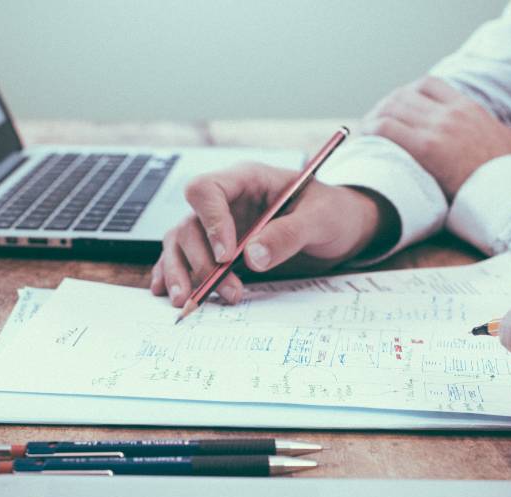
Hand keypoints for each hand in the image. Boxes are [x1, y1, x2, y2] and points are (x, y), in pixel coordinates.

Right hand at [150, 163, 391, 305]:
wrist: (342, 228)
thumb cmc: (333, 213)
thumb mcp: (321, 219)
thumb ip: (288, 234)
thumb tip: (252, 257)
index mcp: (246, 180)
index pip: (206, 190)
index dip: (210, 222)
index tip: (226, 256)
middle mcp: (225, 202)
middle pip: (189, 224)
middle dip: (201, 261)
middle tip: (226, 290)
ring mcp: (218, 226)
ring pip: (180, 244)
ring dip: (182, 273)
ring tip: (188, 302)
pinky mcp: (218, 249)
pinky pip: (184, 258)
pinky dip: (173, 275)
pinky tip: (167, 293)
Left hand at [362, 77, 510, 198]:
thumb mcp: (509, 145)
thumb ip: (492, 137)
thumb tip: (497, 146)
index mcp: (469, 108)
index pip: (428, 84)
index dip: (406, 93)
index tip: (397, 107)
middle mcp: (452, 112)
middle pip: (404, 94)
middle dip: (384, 107)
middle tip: (372, 124)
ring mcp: (439, 127)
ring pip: (391, 107)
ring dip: (373, 118)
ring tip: (364, 134)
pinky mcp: (426, 148)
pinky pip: (386, 128)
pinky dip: (370, 131)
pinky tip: (364, 141)